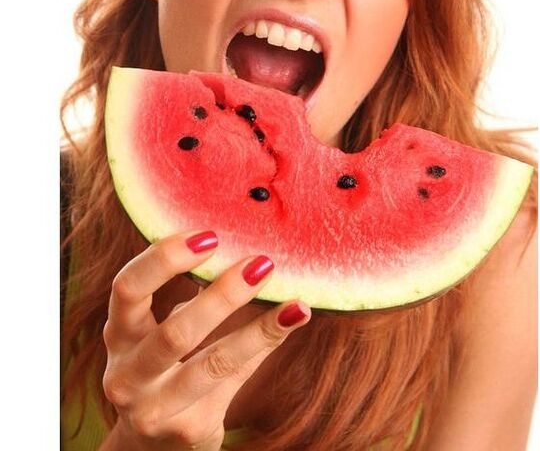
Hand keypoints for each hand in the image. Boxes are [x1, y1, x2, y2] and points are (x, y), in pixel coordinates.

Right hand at [101, 229, 310, 449]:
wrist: (153, 444)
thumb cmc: (167, 370)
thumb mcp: (171, 332)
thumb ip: (201, 299)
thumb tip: (250, 253)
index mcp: (120, 334)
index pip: (127, 289)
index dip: (164, 259)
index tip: (208, 236)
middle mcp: (127, 374)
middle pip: (173, 333)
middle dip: (220, 297)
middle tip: (259, 264)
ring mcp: (155, 408)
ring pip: (211, 364)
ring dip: (255, 329)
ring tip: (291, 301)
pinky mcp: (187, 429)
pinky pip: (237, 379)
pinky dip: (266, 343)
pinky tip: (294, 317)